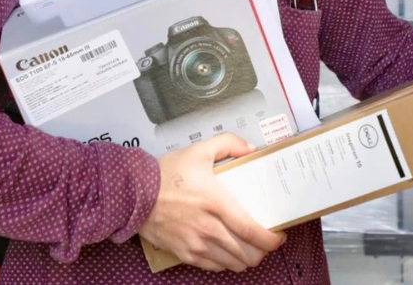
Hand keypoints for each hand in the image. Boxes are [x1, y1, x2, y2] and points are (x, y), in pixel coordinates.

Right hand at [138, 133, 284, 272]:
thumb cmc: (166, 174)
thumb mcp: (199, 150)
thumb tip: (251, 149)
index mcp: (217, 203)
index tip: (278, 236)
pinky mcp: (185, 254)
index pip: (252, 231)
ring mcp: (197, 244)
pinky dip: (225, 263)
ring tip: (248, 249)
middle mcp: (209, 229)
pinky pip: (214, 267)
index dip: (271, 240)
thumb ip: (229, 144)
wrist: (134, 194)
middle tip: (265, 242)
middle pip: (247, 253)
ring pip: (233, 263)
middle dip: (262, 251)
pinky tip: (227, 253)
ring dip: (246, 259)